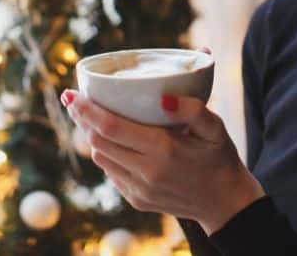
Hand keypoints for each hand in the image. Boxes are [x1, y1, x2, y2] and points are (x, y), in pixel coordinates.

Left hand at [61, 46, 265, 233]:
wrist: (225, 202)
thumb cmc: (219, 157)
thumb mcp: (215, 127)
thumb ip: (192, 108)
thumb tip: (163, 97)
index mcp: (164, 150)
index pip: (111, 127)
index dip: (86, 110)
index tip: (72, 94)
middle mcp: (146, 173)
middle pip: (98, 142)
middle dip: (81, 119)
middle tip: (74, 99)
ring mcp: (139, 190)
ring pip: (100, 158)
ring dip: (92, 136)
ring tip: (90, 117)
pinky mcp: (137, 200)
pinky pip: (111, 172)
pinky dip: (107, 154)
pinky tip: (112, 141)